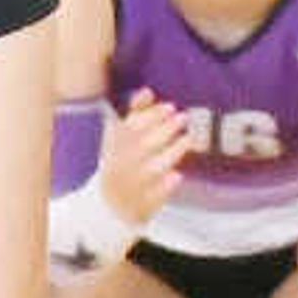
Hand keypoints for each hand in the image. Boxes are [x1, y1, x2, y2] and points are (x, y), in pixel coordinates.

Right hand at [99, 94, 194, 226]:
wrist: (108, 206)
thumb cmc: (120, 163)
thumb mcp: (121, 139)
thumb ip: (135, 115)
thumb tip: (148, 91)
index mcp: (113, 149)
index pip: (130, 129)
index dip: (151, 117)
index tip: (170, 106)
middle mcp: (119, 167)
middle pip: (142, 146)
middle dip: (165, 130)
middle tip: (184, 117)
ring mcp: (130, 187)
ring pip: (151, 169)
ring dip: (171, 153)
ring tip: (189, 139)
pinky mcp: (141, 207)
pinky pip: (153, 196)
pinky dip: (164, 187)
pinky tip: (177, 176)